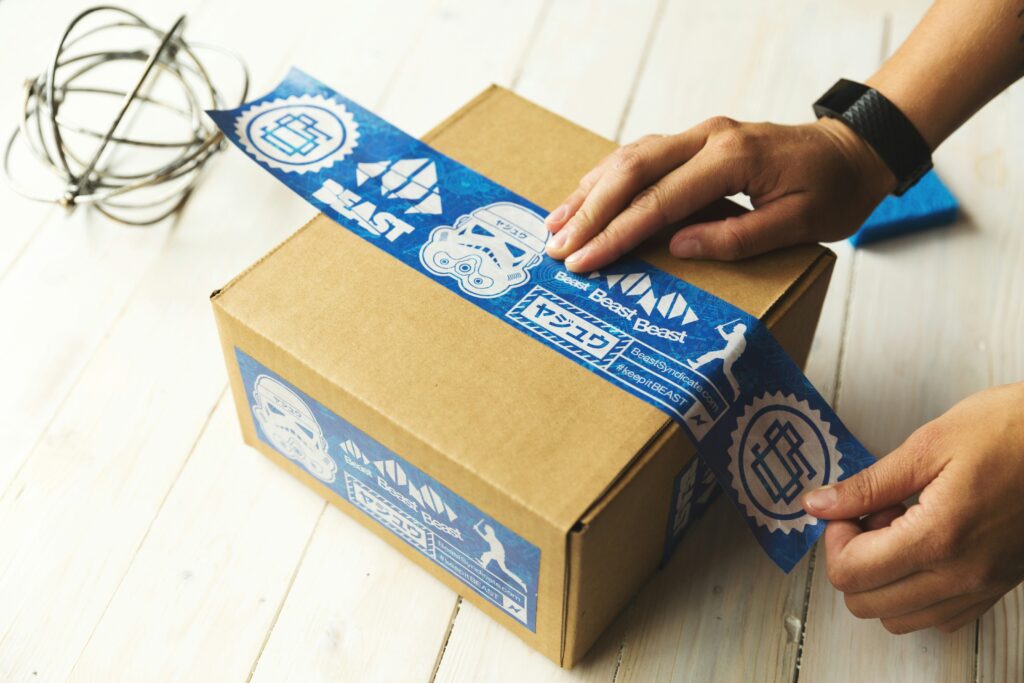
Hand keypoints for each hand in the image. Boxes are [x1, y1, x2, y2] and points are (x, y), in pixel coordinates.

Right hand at [544, 116, 895, 271]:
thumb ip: (737, 236)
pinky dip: (608, 178)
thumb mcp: (798, 224)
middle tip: (557, 248)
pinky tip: (586, 197)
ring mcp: (700, 134)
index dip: (617, 234)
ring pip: (629, 157)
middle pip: (631, 170)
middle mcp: (709, 137)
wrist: (854, 151)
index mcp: (732, 158)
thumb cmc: (834, 192)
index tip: (585, 261)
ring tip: (555, 225)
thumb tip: (677, 246)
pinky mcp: (697, 140)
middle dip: (589, 212)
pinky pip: (641, 155)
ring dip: (590, 192)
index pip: (659, 200)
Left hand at [801, 383, 1023, 633]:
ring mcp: (982, 587)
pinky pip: (938, 614)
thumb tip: (819, 504)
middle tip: (871, 515)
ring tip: (900, 527)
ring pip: (899, 617)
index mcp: (939, 538)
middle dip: (853, 559)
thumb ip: (867, 485)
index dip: (835, 538)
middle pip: (866, 603)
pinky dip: (915, 590)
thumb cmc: (1010, 431)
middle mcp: (961, 575)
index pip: (849, 572)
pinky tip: (924, 544)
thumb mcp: (929, 446)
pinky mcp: (996, 588)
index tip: (848, 508)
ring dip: (882, 578)